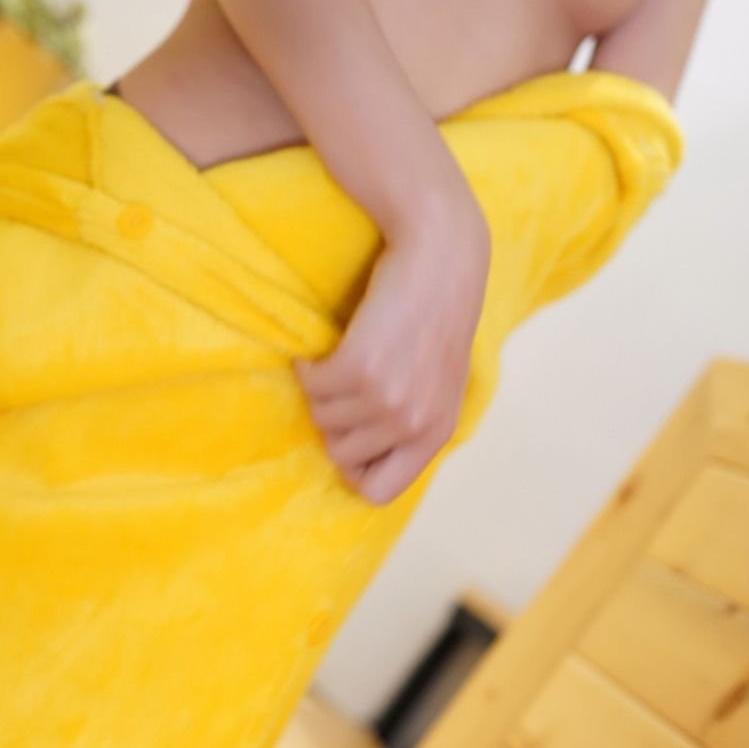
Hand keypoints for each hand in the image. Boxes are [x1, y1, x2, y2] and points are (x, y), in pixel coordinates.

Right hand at [293, 185, 490, 504]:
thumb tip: (361, 461)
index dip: (353, 466)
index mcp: (436, 433)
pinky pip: (310, 385)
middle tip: (350, 380)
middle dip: (335, 419)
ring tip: (343, 356)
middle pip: (340, 455)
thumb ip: (413, 421)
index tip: (350, 431)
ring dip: (321, 389)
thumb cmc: (435, 313)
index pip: (378, 492)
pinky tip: (329, 344)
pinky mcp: (359, 368)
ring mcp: (388, 400)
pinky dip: (308, 365)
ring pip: (321, 418)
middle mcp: (414, 424)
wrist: (439, 255)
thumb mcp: (439, 381)